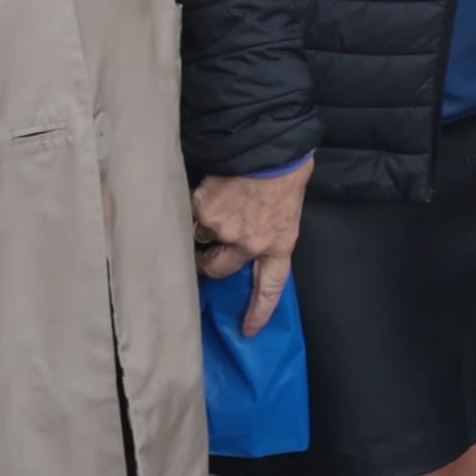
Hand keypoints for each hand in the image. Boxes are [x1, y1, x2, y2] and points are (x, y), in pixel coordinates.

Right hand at [194, 163, 308, 322]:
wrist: (271, 144)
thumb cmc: (285, 169)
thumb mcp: (287, 207)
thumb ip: (268, 227)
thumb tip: (248, 230)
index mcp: (279, 244)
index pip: (269, 287)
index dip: (258, 310)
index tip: (247, 330)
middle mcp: (250, 244)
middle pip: (218, 268)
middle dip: (207, 261)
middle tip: (202, 248)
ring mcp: (224, 229)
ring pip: (199, 237)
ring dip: (200, 225)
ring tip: (211, 201)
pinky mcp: (203, 210)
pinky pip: (188, 213)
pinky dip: (191, 203)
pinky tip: (204, 187)